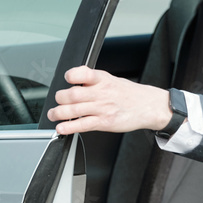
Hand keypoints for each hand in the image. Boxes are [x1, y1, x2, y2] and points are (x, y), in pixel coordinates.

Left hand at [47, 65, 170, 134]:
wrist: (149, 106)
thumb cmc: (130, 94)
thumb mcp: (112, 80)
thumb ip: (93, 81)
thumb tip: (74, 83)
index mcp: (102, 79)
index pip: (82, 73)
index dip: (71, 76)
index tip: (66, 79)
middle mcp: (101, 93)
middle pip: (72, 94)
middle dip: (60, 98)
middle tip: (57, 101)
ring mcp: (102, 108)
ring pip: (74, 110)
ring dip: (59, 113)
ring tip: (53, 115)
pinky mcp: (105, 122)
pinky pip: (83, 125)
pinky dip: (69, 127)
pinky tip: (61, 128)